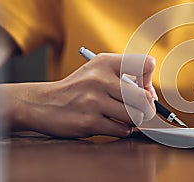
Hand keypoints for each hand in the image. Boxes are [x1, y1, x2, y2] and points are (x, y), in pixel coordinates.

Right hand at [1, 53, 156, 137]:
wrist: (41, 103)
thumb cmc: (78, 89)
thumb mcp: (98, 70)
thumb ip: (126, 76)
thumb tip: (152, 95)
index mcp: (106, 62)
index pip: (146, 64)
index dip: (149, 80)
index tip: (141, 89)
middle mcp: (100, 79)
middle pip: (145, 97)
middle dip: (147, 107)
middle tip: (140, 110)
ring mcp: (94, 101)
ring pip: (135, 115)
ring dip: (134, 120)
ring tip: (122, 117)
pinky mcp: (89, 121)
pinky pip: (122, 129)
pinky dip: (122, 130)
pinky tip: (111, 124)